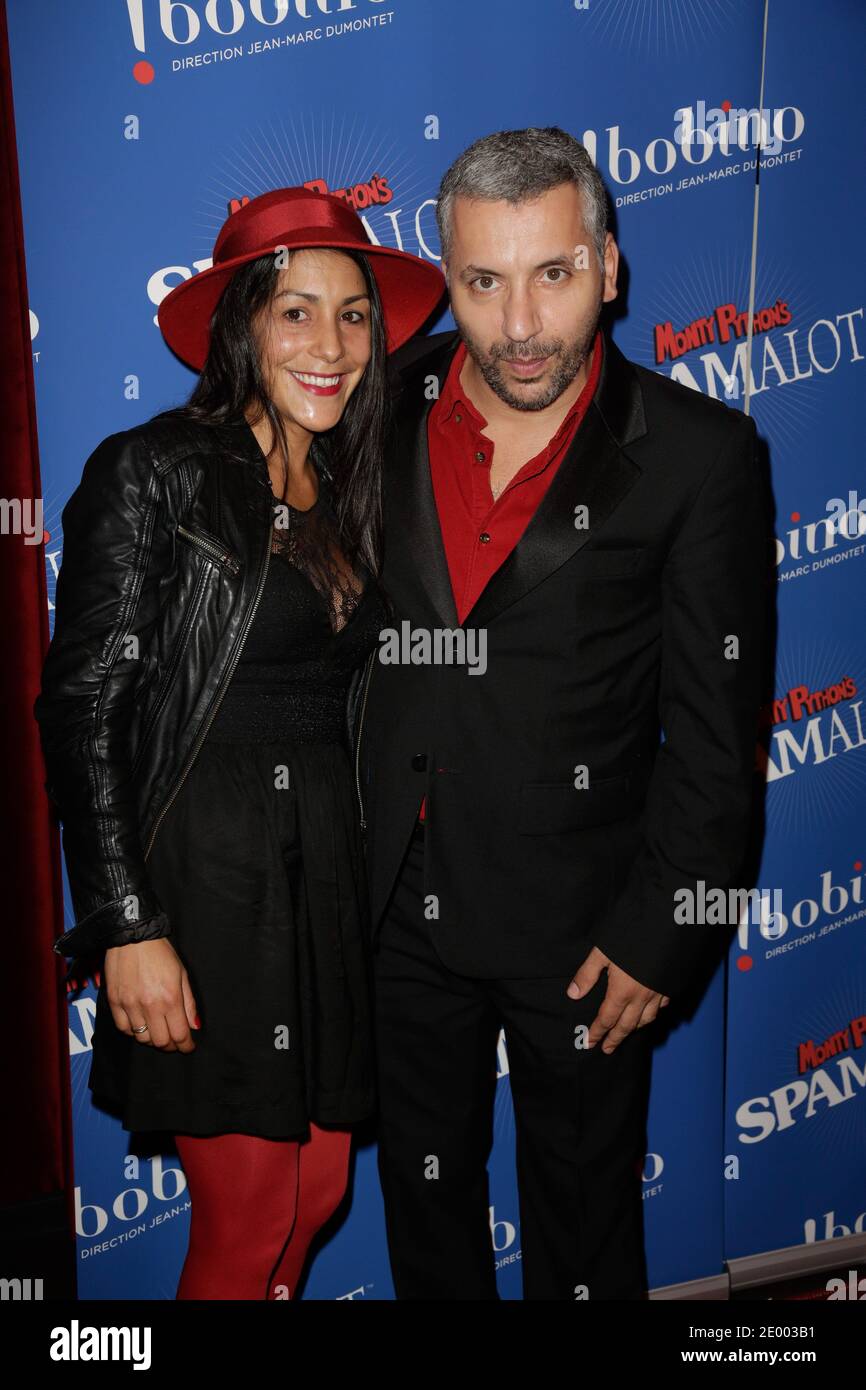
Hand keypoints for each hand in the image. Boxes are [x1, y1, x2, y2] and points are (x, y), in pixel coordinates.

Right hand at [104, 937, 198, 1051]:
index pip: (179, 1035)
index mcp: (170, 998)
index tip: (188, 1046)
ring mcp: (130, 1005)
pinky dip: (133, 1031)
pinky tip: (140, 1025)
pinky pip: (124, 1028)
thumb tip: (194, 1025)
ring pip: (141, 1038)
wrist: (133, 936)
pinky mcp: (114, 1002)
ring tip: (158, 1031)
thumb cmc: (160, 952)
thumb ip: (189, 1003)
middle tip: (174, 1041)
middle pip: (161, 1041)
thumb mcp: (182, 974)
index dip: (185, 1046)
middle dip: (171, 1045)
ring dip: (152, 1039)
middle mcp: (150, 1005)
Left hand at [566, 946, 669, 1053]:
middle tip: (607, 1049)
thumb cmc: (631, 937)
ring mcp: (657, 992)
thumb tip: (573, 994)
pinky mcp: (669, 985)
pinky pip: (662, 1006)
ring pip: (647, 1019)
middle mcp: (641, 997)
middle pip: (627, 1025)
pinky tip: (651, 1012)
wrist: (666, 928)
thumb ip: (587, 974)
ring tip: (627, 1033)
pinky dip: (655, 1013)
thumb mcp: (602, 952)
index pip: (606, 1018)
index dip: (597, 1032)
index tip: (589, 1042)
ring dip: (635, 1029)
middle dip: (616, 1038)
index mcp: (622, 991)